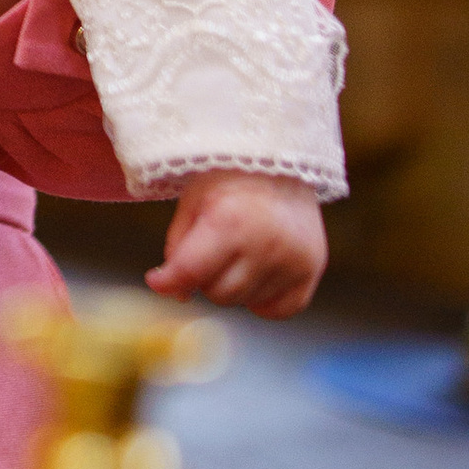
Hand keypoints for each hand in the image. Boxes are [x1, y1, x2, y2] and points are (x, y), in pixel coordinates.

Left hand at [149, 169, 326, 315]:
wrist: (279, 159)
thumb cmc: (226, 179)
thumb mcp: (192, 203)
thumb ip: (178, 250)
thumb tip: (178, 295)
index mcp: (229, 221)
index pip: (190, 272)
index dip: (167, 280)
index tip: (156, 279)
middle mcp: (266, 243)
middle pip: (218, 294)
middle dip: (205, 278)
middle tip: (210, 249)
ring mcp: (294, 258)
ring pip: (244, 302)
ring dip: (233, 285)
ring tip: (238, 249)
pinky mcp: (313, 268)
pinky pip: (279, 309)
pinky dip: (263, 299)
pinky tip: (257, 271)